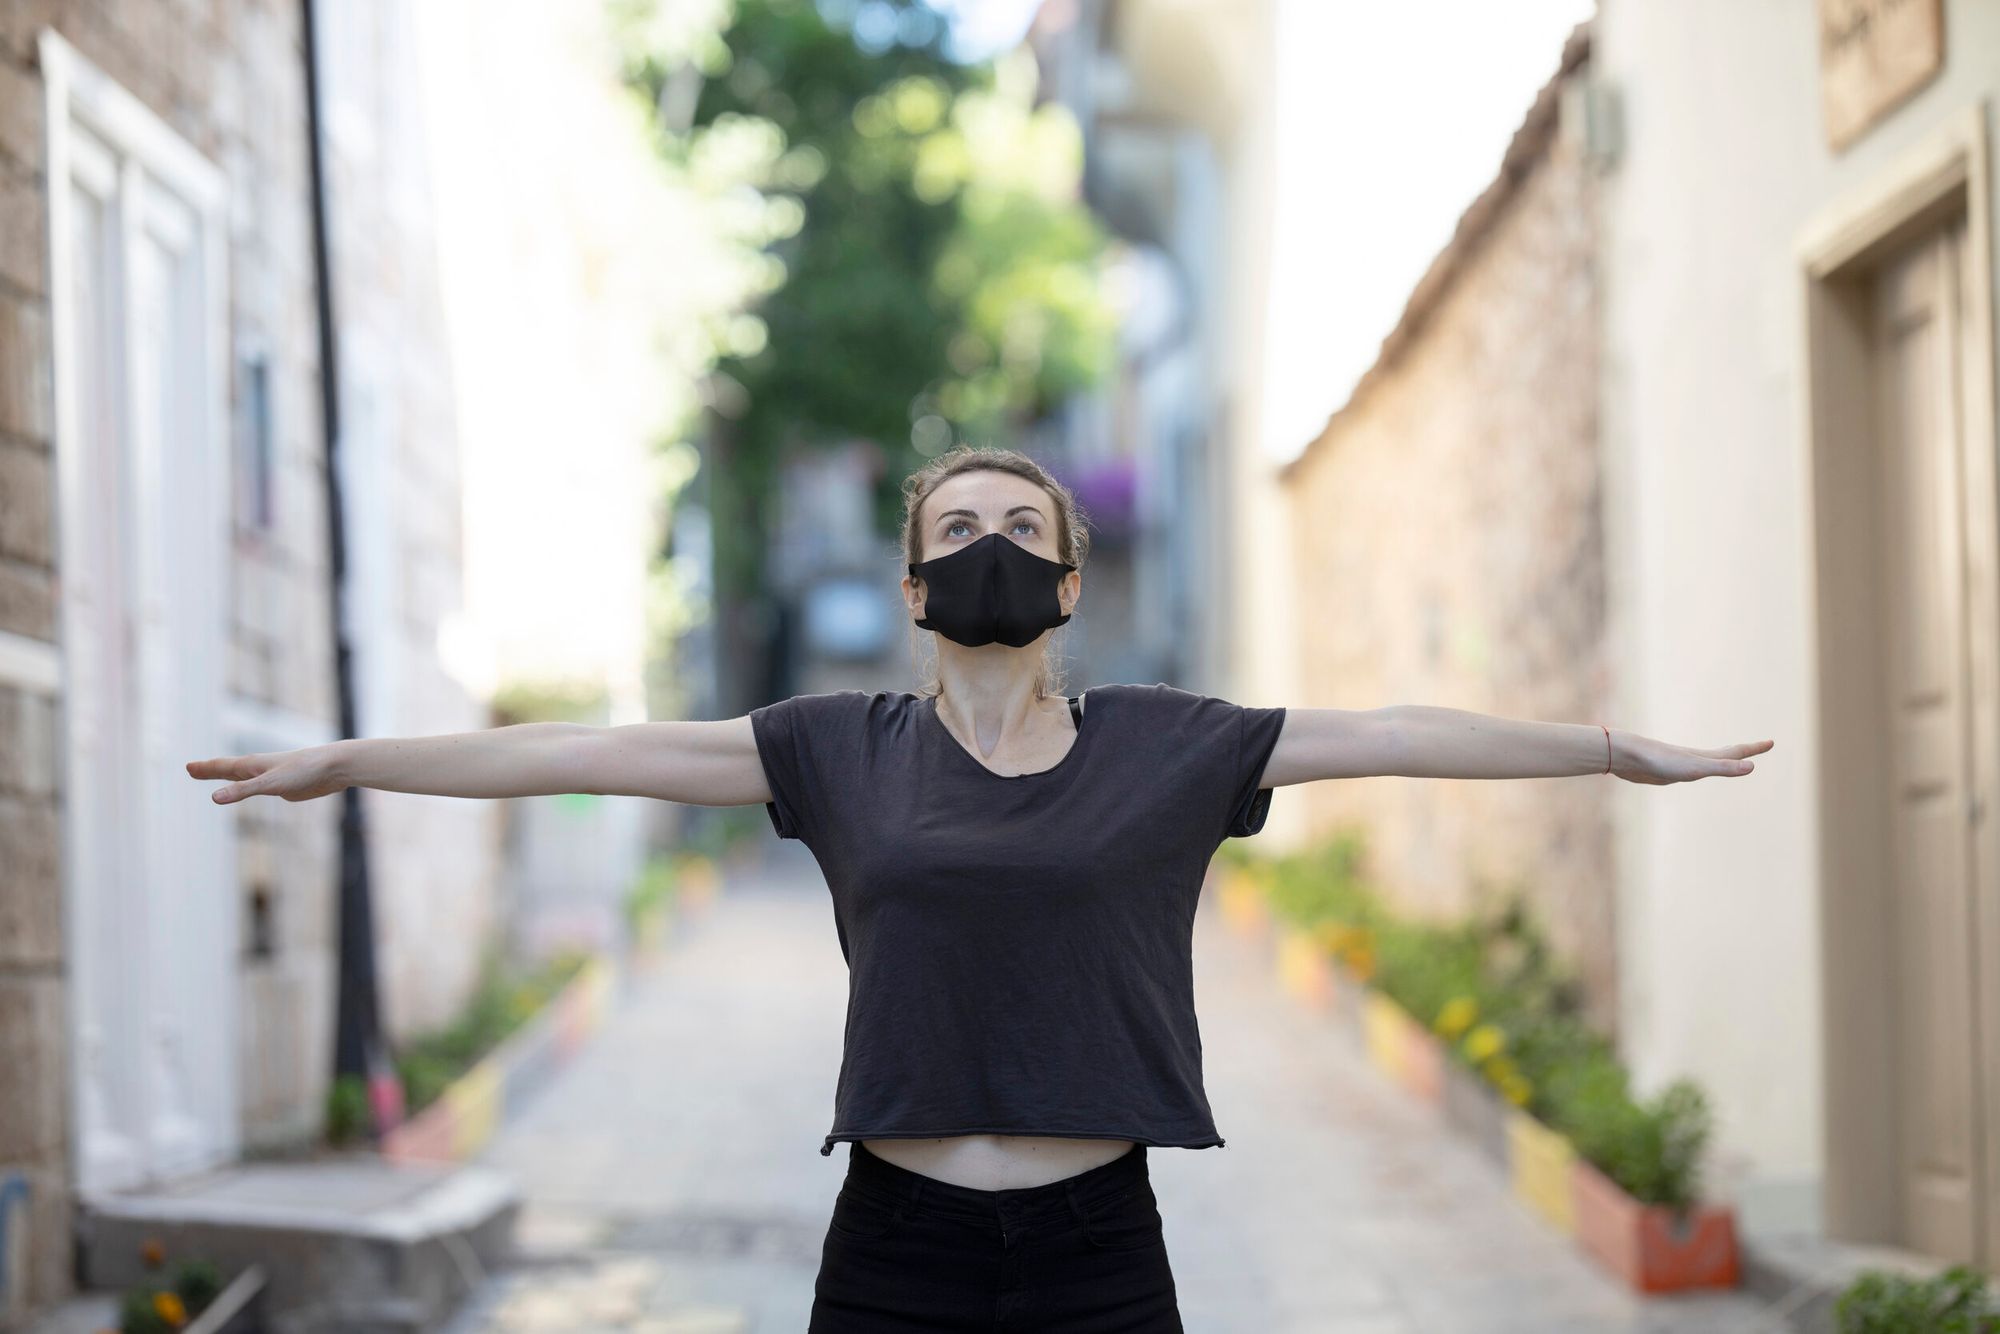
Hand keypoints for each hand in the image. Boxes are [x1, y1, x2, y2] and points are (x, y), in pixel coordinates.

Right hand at [186, 743, 346, 803]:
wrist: (334, 767)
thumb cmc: (303, 771)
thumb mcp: (270, 784)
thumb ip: (242, 791)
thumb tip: (214, 797)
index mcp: (252, 765)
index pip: (222, 767)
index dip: (204, 768)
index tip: (188, 767)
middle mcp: (259, 768)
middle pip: (228, 769)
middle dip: (210, 770)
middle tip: (191, 769)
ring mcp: (272, 776)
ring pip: (244, 776)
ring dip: (228, 777)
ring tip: (218, 775)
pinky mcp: (285, 786)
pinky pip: (260, 786)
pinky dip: (248, 786)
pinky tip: (252, 786)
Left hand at [1612, 732, 1771, 784]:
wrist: (1626, 756)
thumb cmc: (1660, 761)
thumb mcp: (1696, 768)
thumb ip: (1723, 768)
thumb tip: (1752, 767)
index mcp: (1704, 758)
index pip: (1736, 753)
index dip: (1755, 749)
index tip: (1771, 741)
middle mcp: (1694, 758)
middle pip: (1724, 755)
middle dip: (1743, 753)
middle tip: (1757, 749)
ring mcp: (1679, 764)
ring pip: (1704, 762)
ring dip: (1718, 761)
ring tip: (1725, 760)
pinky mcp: (1663, 772)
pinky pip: (1684, 770)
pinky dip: (1693, 769)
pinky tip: (1683, 772)